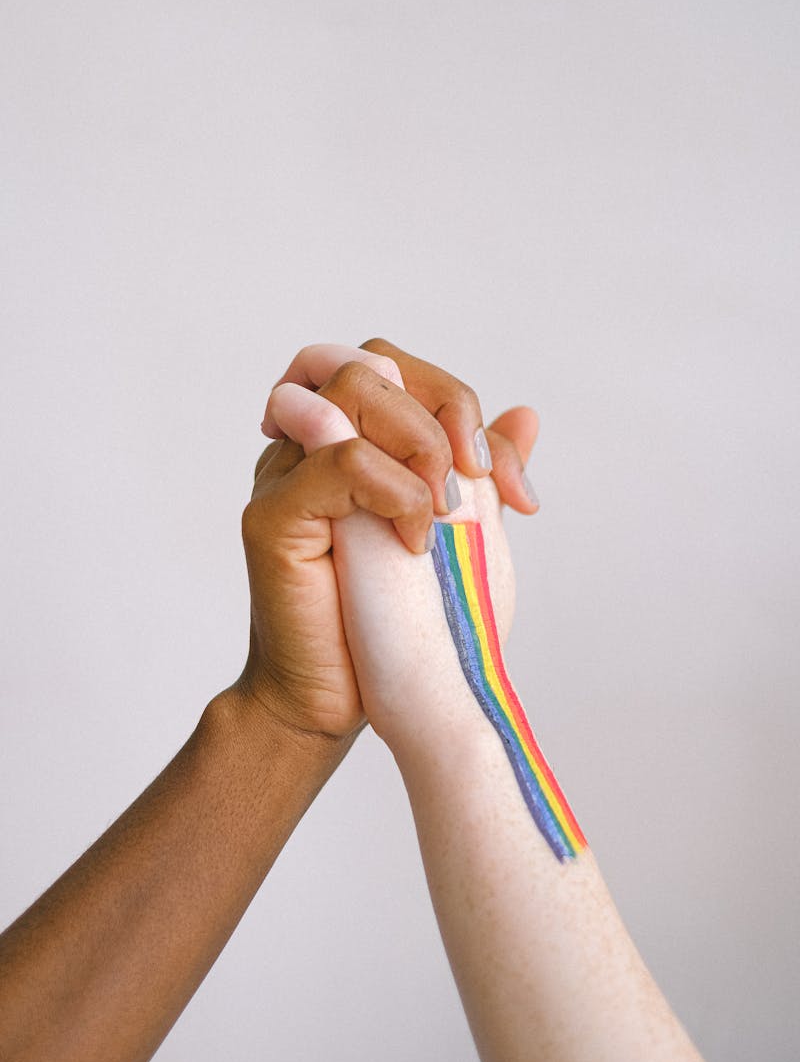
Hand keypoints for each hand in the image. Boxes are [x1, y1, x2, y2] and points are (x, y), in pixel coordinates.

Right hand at [248, 341, 538, 750]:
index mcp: (347, 439)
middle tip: (478, 479)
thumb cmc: (396, 624)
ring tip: (445, 510)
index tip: (510, 488)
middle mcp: (307, 444)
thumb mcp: (458, 533)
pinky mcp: (272, 514)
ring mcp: (283, 472)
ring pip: (353, 391)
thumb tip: (525, 415)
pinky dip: (395, 489)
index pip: (400, 370)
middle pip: (373, 361)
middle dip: (444, 410)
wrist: (337, 700)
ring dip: (421, 442)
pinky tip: (414, 542)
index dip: (460, 406)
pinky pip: (339, 457)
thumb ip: (479, 472)